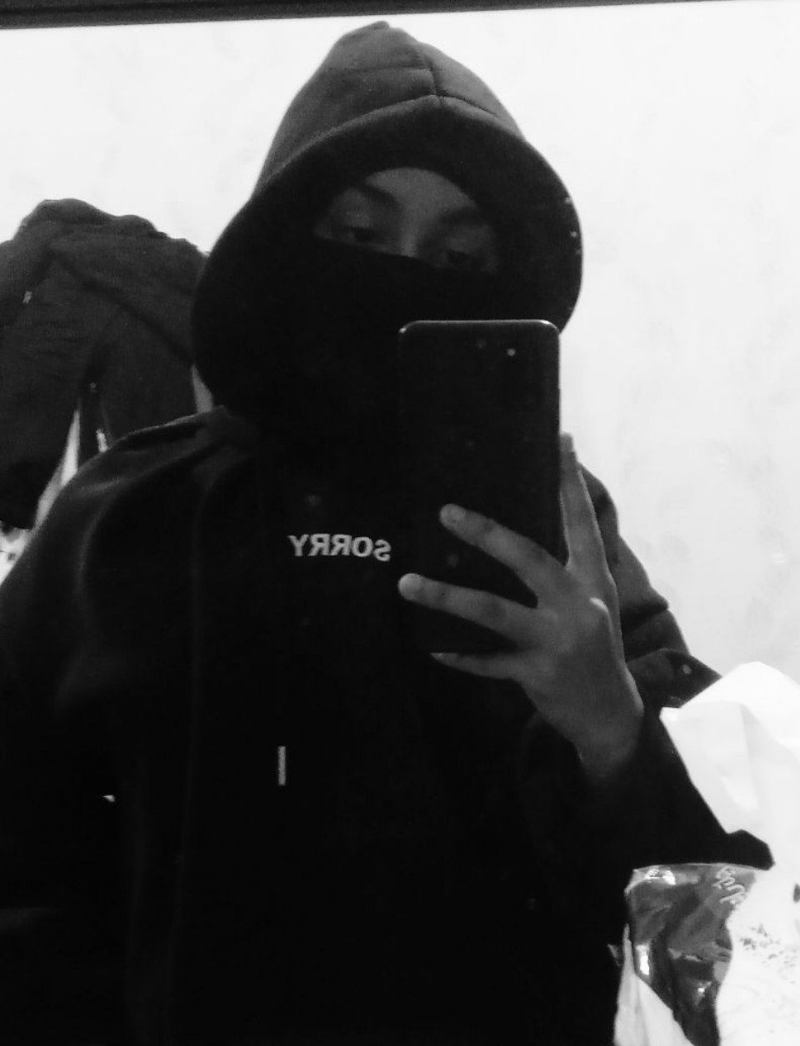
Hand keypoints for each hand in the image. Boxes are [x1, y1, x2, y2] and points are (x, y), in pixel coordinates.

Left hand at [398, 434, 643, 783]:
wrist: (611, 714)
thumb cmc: (594, 646)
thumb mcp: (591, 601)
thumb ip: (565, 569)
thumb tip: (514, 532)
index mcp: (592, 580)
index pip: (581, 522)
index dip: (570, 482)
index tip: (560, 439)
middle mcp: (578, 604)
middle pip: (527, 559)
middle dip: (485, 534)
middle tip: (445, 512)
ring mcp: (557, 640)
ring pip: (492, 611)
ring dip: (445, 597)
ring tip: (406, 583)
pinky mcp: (536, 674)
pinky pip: (486, 661)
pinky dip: (458, 654)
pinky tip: (431, 647)